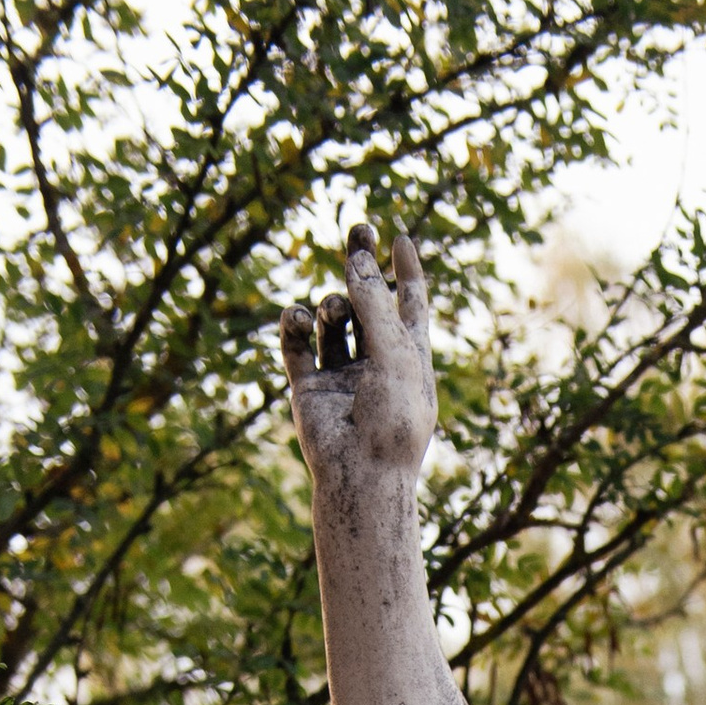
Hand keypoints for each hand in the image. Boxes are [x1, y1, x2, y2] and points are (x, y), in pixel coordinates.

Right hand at [281, 224, 435, 494]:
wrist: (360, 475)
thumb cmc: (392, 421)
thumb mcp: (395, 355)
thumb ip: (375, 304)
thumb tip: (356, 259)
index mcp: (411, 358)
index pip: (410, 306)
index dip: (406, 272)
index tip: (399, 238)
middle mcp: (378, 362)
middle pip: (369, 301)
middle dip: (363, 266)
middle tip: (358, 230)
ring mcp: (342, 374)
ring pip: (333, 319)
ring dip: (333, 304)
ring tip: (334, 310)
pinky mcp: (309, 387)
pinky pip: (296, 344)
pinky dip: (294, 323)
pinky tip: (297, 317)